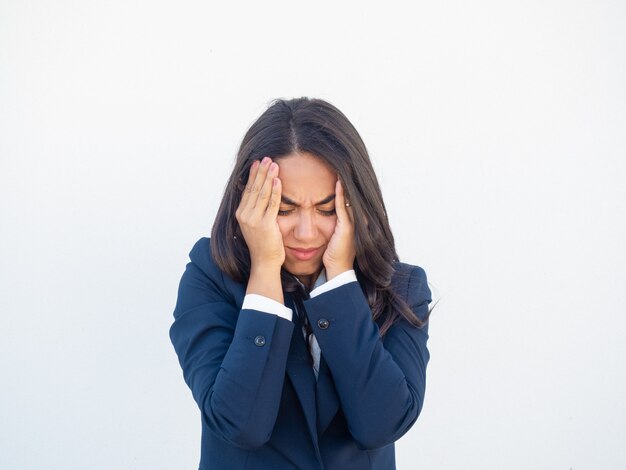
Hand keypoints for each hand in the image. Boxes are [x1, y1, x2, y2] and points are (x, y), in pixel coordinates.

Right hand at [236, 157, 284, 274]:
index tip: (258, 162)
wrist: (264, 263)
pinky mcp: (265, 225)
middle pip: (254, 188)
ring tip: (274, 164)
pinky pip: (272, 204)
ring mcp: (253, 220)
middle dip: (261, 172)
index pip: (248, 189)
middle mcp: (244, 215)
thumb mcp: (256, 224)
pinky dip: (275, 191)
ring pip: (262, 193)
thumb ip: (256, 210)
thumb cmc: (264, 244)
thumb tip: (259, 195)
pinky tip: (278, 180)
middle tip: (267, 157)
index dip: (254, 175)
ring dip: (268, 177)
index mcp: (241, 214)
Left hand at [323, 179, 355, 279]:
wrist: (337, 270)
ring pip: (348, 199)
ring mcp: (353, 223)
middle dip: (346, 181)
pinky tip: (338, 182)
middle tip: (342, 165)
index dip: (344, 186)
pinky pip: (343, 207)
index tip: (338, 171)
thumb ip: (331, 224)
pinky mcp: (347, 227)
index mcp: (352, 222)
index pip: (349, 199)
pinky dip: (341, 194)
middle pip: (351, 196)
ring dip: (344, 184)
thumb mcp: (332, 237)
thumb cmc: (332, 255)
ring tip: (340, 169)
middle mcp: (356, 221)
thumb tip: (319, 215)